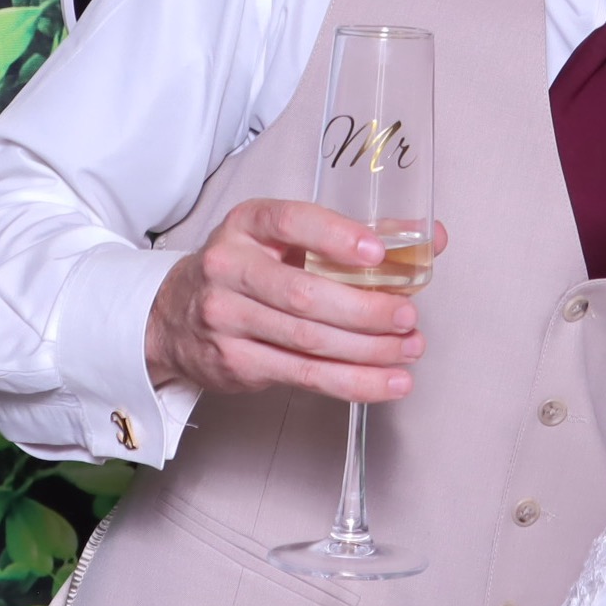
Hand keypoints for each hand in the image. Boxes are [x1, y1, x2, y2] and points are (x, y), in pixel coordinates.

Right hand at [144, 200, 448, 402]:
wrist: (174, 316)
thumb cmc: (248, 267)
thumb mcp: (285, 238)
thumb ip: (355, 235)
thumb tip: (432, 238)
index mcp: (248, 224)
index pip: (292, 222)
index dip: (337, 236)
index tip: (379, 252)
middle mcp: (230, 268)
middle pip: (305, 294)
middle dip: (366, 310)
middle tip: (409, 318)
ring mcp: (228, 319)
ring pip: (307, 341)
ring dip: (367, 351)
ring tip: (409, 352)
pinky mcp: (236, 363)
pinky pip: (302, 375)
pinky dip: (351, 382)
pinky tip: (386, 382)